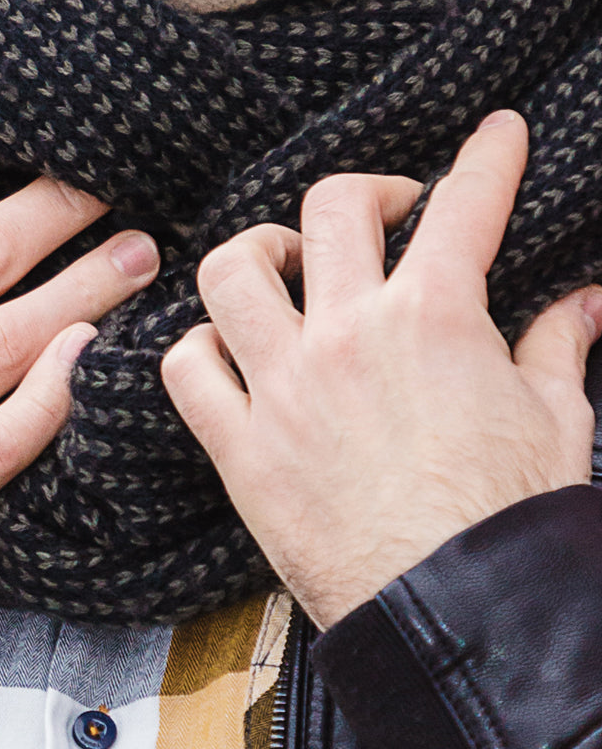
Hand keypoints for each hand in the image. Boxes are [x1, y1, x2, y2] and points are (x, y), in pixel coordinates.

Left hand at [162, 111, 601, 629]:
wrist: (454, 615)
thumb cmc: (509, 521)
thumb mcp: (557, 422)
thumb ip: (559, 348)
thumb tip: (587, 301)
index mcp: (437, 319)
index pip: (467, 205)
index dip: (488, 155)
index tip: (495, 133)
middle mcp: (349, 335)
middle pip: (330, 208)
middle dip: (364, 192)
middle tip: (386, 214)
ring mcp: (284, 387)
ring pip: (232, 272)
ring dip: (258, 253)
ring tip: (285, 268)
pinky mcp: (240, 446)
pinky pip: (187, 369)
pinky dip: (199, 349)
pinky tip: (227, 353)